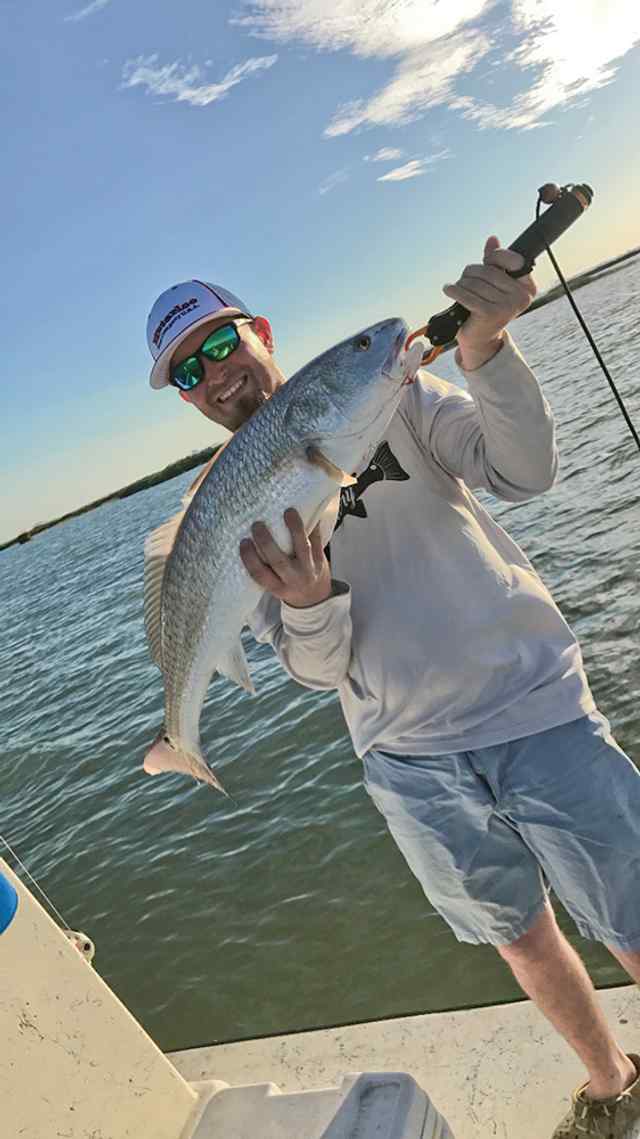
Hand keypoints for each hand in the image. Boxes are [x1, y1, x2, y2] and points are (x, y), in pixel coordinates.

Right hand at [240, 508, 332, 607]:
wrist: (315, 597)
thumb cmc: (287, 585)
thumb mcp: (273, 584)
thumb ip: (264, 568)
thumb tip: (245, 538)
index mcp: (277, 588)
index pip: (260, 575)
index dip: (250, 559)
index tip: (243, 542)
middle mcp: (293, 580)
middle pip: (279, 562)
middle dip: (267, 543)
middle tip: (257, 525)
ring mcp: (309, 570)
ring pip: (302, 549)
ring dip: (295, 529)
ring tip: (288, 512)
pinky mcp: (321, 560)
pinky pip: (318, 542)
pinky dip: (314, 527)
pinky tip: (311, 512)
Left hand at [443, 236, 536, 369]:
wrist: (480, 338)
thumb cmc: (488, 307)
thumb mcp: (493, 283)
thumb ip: (495, 261)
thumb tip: (492, 238)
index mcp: (528, 287)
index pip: (513, 259)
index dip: (496, 257)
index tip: (487, 261)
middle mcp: (521, 297)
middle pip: (489, 271)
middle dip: (472, 273)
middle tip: (464, 280)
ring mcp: (507, 307)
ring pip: (476, 283)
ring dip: (462, 283)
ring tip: (457, 288)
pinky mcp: (490, 314)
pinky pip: (467, 295)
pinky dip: (455, 291)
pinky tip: (448, 290)